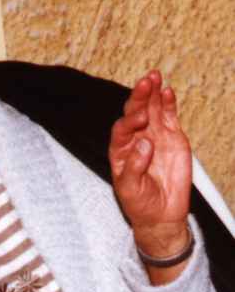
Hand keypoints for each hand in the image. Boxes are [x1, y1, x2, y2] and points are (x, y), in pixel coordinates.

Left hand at [109, 70, 191, 258]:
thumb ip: (134, 167)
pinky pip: (168, 117)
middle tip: (145, 82)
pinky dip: (168, 104)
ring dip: (152, 93)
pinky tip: (167, 91)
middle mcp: (135, 139)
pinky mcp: (172, 138)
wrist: (161, 214)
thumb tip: (144, 144)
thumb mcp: (129, 189)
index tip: (139, 119)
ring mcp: (154, 136)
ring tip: (153, 77)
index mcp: (120, 150)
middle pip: (135, 113)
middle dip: (139, 97)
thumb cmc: (139, 203)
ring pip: (151, 110)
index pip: (121, 130)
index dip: (129, 122)